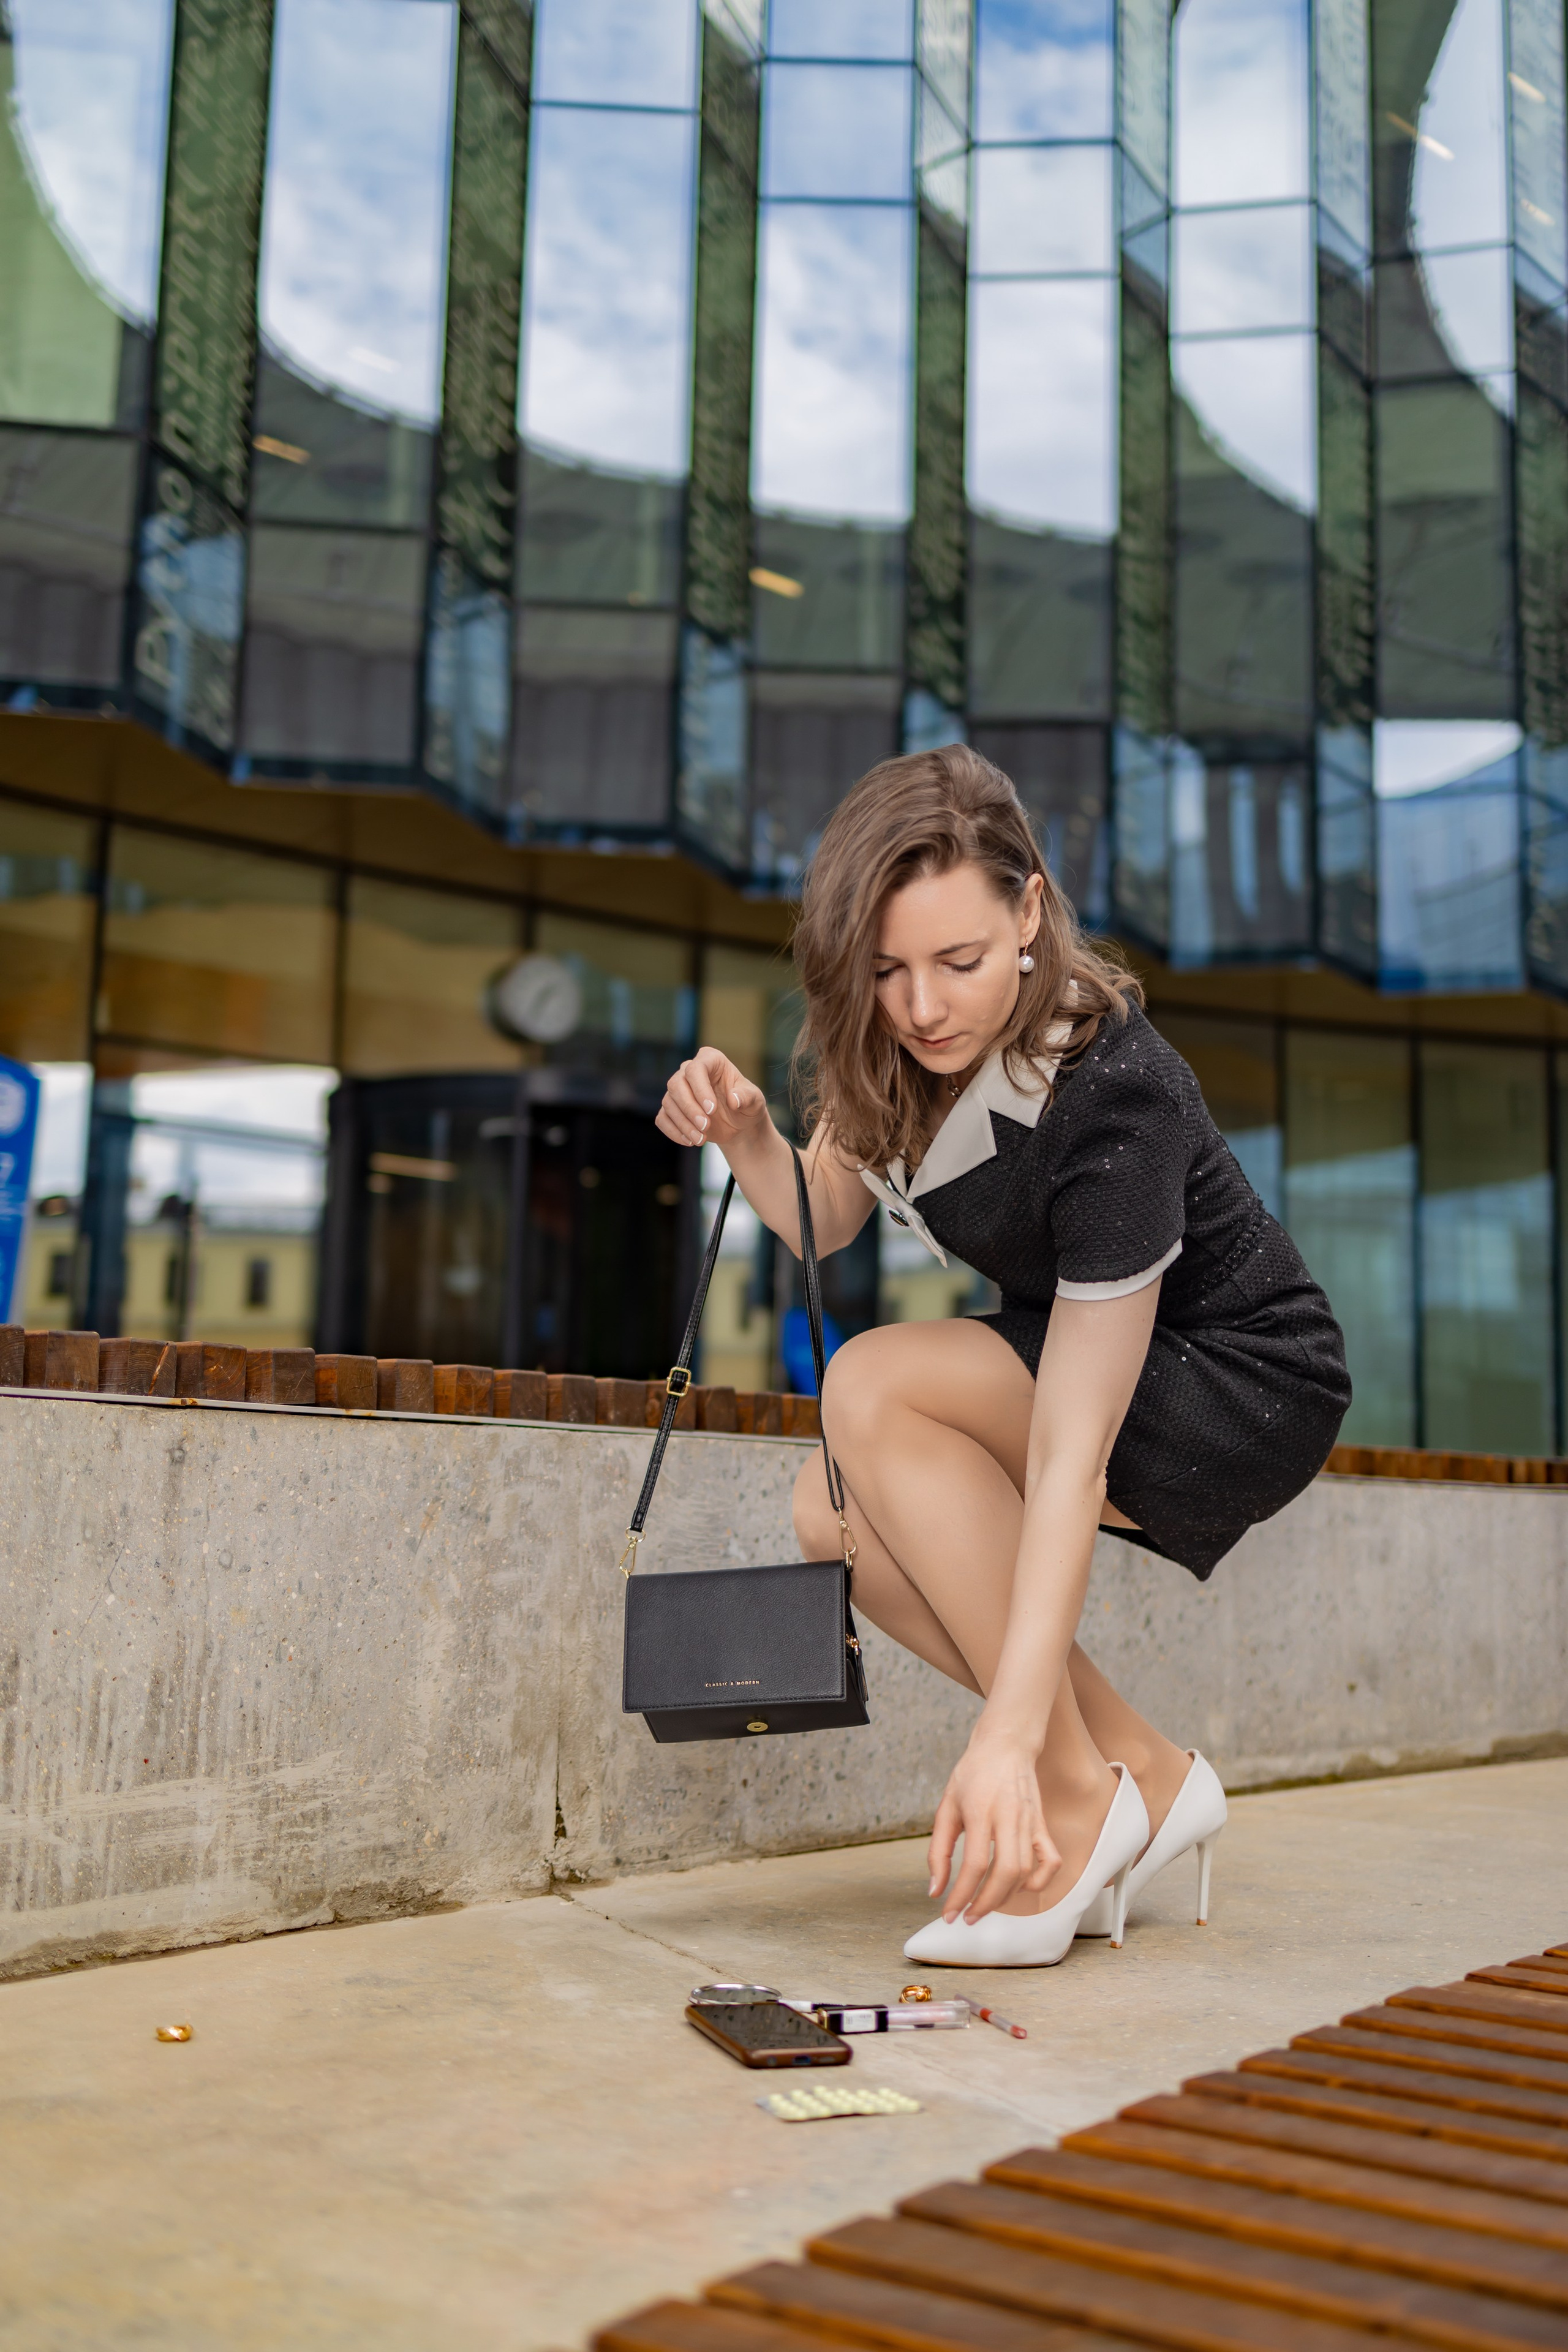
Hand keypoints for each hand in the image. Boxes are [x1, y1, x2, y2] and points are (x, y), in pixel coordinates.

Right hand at [656, 1047, 769, 1151]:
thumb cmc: (746, 1106)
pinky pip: (662, 1118)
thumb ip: (748, 1097)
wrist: (738, 1124)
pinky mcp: (671, 1108)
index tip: (712, 1109)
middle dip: (689, 1108)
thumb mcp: (755, 1101)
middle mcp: (689, 1071)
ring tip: (701, 1140)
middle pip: (676, 1084)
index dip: (700, 1089)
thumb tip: (734, 1100)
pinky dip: (674, 1131)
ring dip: (683, 1124)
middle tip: (705, 1127)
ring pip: (668, 1103)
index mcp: (710, 1060)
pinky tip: (689, 1141)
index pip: (696, 1068)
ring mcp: (678, 1090)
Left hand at [926, 1727, 1060, 1923]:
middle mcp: (1009, 1817)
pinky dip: (1039, 1882)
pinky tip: (1020, 1888)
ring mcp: (1030, 1822)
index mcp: (980, 1811)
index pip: (974, 1864)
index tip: (949, 1914)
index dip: (961, 1895)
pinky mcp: (1042, 1825)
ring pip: (1026, 1871)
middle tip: (968, 1916)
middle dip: (985, 1903)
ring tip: (985, 1903)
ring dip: (1006, 1897)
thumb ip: (938, 1850)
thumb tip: (935, 1890)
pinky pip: (1051, 1861)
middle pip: (1005, 1873)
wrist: (1005, 1745)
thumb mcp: (946, 1807)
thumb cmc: (972, 1775)